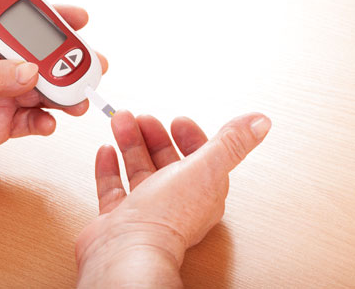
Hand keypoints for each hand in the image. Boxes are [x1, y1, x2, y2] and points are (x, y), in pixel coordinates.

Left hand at [0, 5, 107, 195]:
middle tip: (92, 68)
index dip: (50, 19)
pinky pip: (33, 120)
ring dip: (63, 96)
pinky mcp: (3, 123)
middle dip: (67, 64)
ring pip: (42, 92)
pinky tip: (48, 125)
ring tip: (78, 103)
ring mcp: (1, 97)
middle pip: (40, 61)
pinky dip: (45, 123)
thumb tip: (31, 71)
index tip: (79, 20)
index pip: (19, 27)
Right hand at [76, 110, 270, 287]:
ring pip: (138, 170)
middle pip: (164, 161)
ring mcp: (145, 210)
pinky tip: (106, 151)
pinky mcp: (119, 217)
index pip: (200, 159)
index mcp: (201, 192)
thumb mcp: (205, 169)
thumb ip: (231, 144)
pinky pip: (114, 188)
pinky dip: (110, 167)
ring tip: (120, 123)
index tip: (178, 121)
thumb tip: (260, 122)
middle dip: (153, 135)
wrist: (128, 249)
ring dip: (130, 143)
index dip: (190, 137)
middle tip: (142, 117)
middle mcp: (174, 202)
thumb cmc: (167, 217)